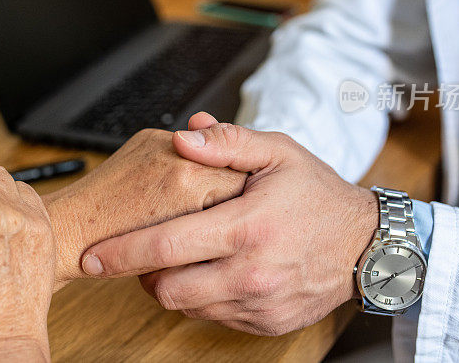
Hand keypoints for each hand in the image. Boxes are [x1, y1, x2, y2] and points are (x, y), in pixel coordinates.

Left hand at [80, 113, 377, 335]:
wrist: (367, 245)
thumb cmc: (317, 194)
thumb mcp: (278, 152)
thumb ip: (227, 143)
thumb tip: (183, 134)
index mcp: (246, 228)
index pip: (165, 246)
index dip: (121, 251)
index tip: (91, 255)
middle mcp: (250, 273)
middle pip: (166, 288)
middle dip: (141, 272)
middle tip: (144, 250)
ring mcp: (258, 304)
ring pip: (186, 306)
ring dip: (169, 285)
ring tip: (180, 256)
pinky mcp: (266, 324)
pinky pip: (213, 318)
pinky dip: (200, 298)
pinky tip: (211, 272)